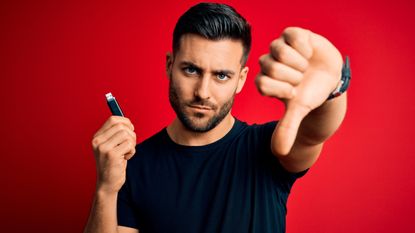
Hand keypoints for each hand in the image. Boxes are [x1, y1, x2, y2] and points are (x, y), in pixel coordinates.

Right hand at [91, 116, 135, 193]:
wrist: (107, 183)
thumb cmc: (112, 164)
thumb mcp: (111, 146)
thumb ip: (116, 134)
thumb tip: (128, 122)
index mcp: (97, 137)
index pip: (113, 119)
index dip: (125, 122)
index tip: (130, 129)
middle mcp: (98, 141)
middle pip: (121, 126)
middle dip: (131, 134)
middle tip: (130, 144)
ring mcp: (103, 148)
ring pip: (126, 135)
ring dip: (132, 143)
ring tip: (126, 152)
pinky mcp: (112, 155)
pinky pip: (129, 145)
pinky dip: (132, 151)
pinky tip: (126, 158)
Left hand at [256, 27, 342, 154]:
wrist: (329, 77)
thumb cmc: (310, 93)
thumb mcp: (299, 110)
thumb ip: (287, 128)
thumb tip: (279, 152)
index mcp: (265, 80)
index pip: (261, 83)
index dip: (281, 89)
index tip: (294, 92)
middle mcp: (269, 62)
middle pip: (270, 67)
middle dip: (292, 76)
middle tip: (301, 79)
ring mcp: (279, 47)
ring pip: (279, 50)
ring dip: (298, 62)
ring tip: (306, 66)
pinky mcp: (292, 34)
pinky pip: (290, 35)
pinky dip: (303, 46)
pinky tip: (309, 52)